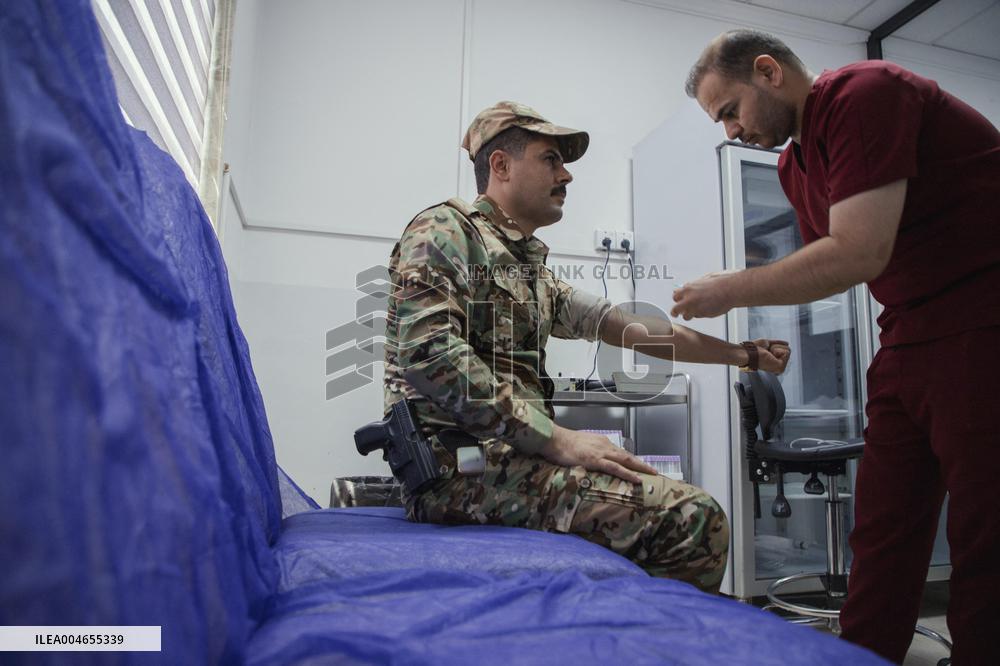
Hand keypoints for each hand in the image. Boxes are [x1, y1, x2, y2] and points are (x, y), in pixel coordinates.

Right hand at [539, 425, 657, 483]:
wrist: (554, 439)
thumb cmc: (562, 444)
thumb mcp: (580, 446)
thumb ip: (588, 452)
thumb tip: (591, 460)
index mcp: (601, 442)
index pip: (620, 453)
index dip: (632, 461)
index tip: (641, 467)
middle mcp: (605, 445)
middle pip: (627, 456)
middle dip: (642, 464)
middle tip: (654, 472)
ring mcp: (601, 452)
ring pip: (626, 461)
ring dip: (640, 468)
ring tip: (652, 475)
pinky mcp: (596, 460)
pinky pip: (615, 468)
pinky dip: (627, 473)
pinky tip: (637, 479)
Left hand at [671, 272, 737, 319]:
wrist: (732, 289)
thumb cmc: (721, 282)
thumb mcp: (703, 279)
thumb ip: (694, 285)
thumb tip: (687, 287)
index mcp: (688, 288)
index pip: (675, 296)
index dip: (678, 299)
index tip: (678, 301)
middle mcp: (689, 299)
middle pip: (675, 310)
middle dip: (676, 311)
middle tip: (677, 313)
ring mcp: (696, 308)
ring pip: (686, 316)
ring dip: (689, 315)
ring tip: (696, 310)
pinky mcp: (704, 315)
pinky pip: (698, 316)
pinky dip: (700, 314)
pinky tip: (707, 308)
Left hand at [753, 338, 790, 373]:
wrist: (749, 353)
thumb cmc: (754, 349)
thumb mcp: (768, 343)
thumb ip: (777, 343)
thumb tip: (787, 343)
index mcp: (775, 364)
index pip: (785, 350)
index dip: (776, 346)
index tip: (767, 351)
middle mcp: (779, 367)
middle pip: (788, 349)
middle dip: (777, 346)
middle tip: (767, 352)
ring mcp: (781, 368)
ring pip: (788, 350)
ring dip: (776, 348)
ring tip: (768, 353)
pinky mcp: (781, 367)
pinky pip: (787, 352)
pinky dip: (777, 350)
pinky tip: (770, 355)